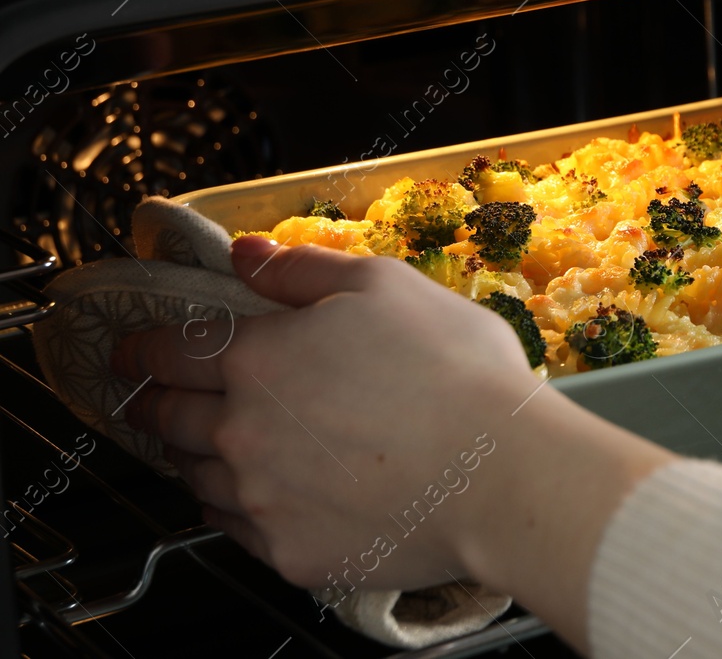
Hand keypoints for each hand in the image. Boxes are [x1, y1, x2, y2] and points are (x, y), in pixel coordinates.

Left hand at [112, 236, 675, 650]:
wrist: (503, 473)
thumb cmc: (456, 372)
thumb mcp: (386, 287)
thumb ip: (304, 270)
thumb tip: (246, 254)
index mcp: (258, 360)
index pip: (170, 352)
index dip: (143, 348)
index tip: (132, 350)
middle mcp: (242, 434)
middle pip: (169, 420)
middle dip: (156, 404)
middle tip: (157, 400)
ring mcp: (262, 502)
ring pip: (198, 480)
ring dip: (196, 458)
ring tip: (213, 449)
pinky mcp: (291, 555)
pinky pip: (240, 532)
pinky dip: (239, 511)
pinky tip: (263, 499)